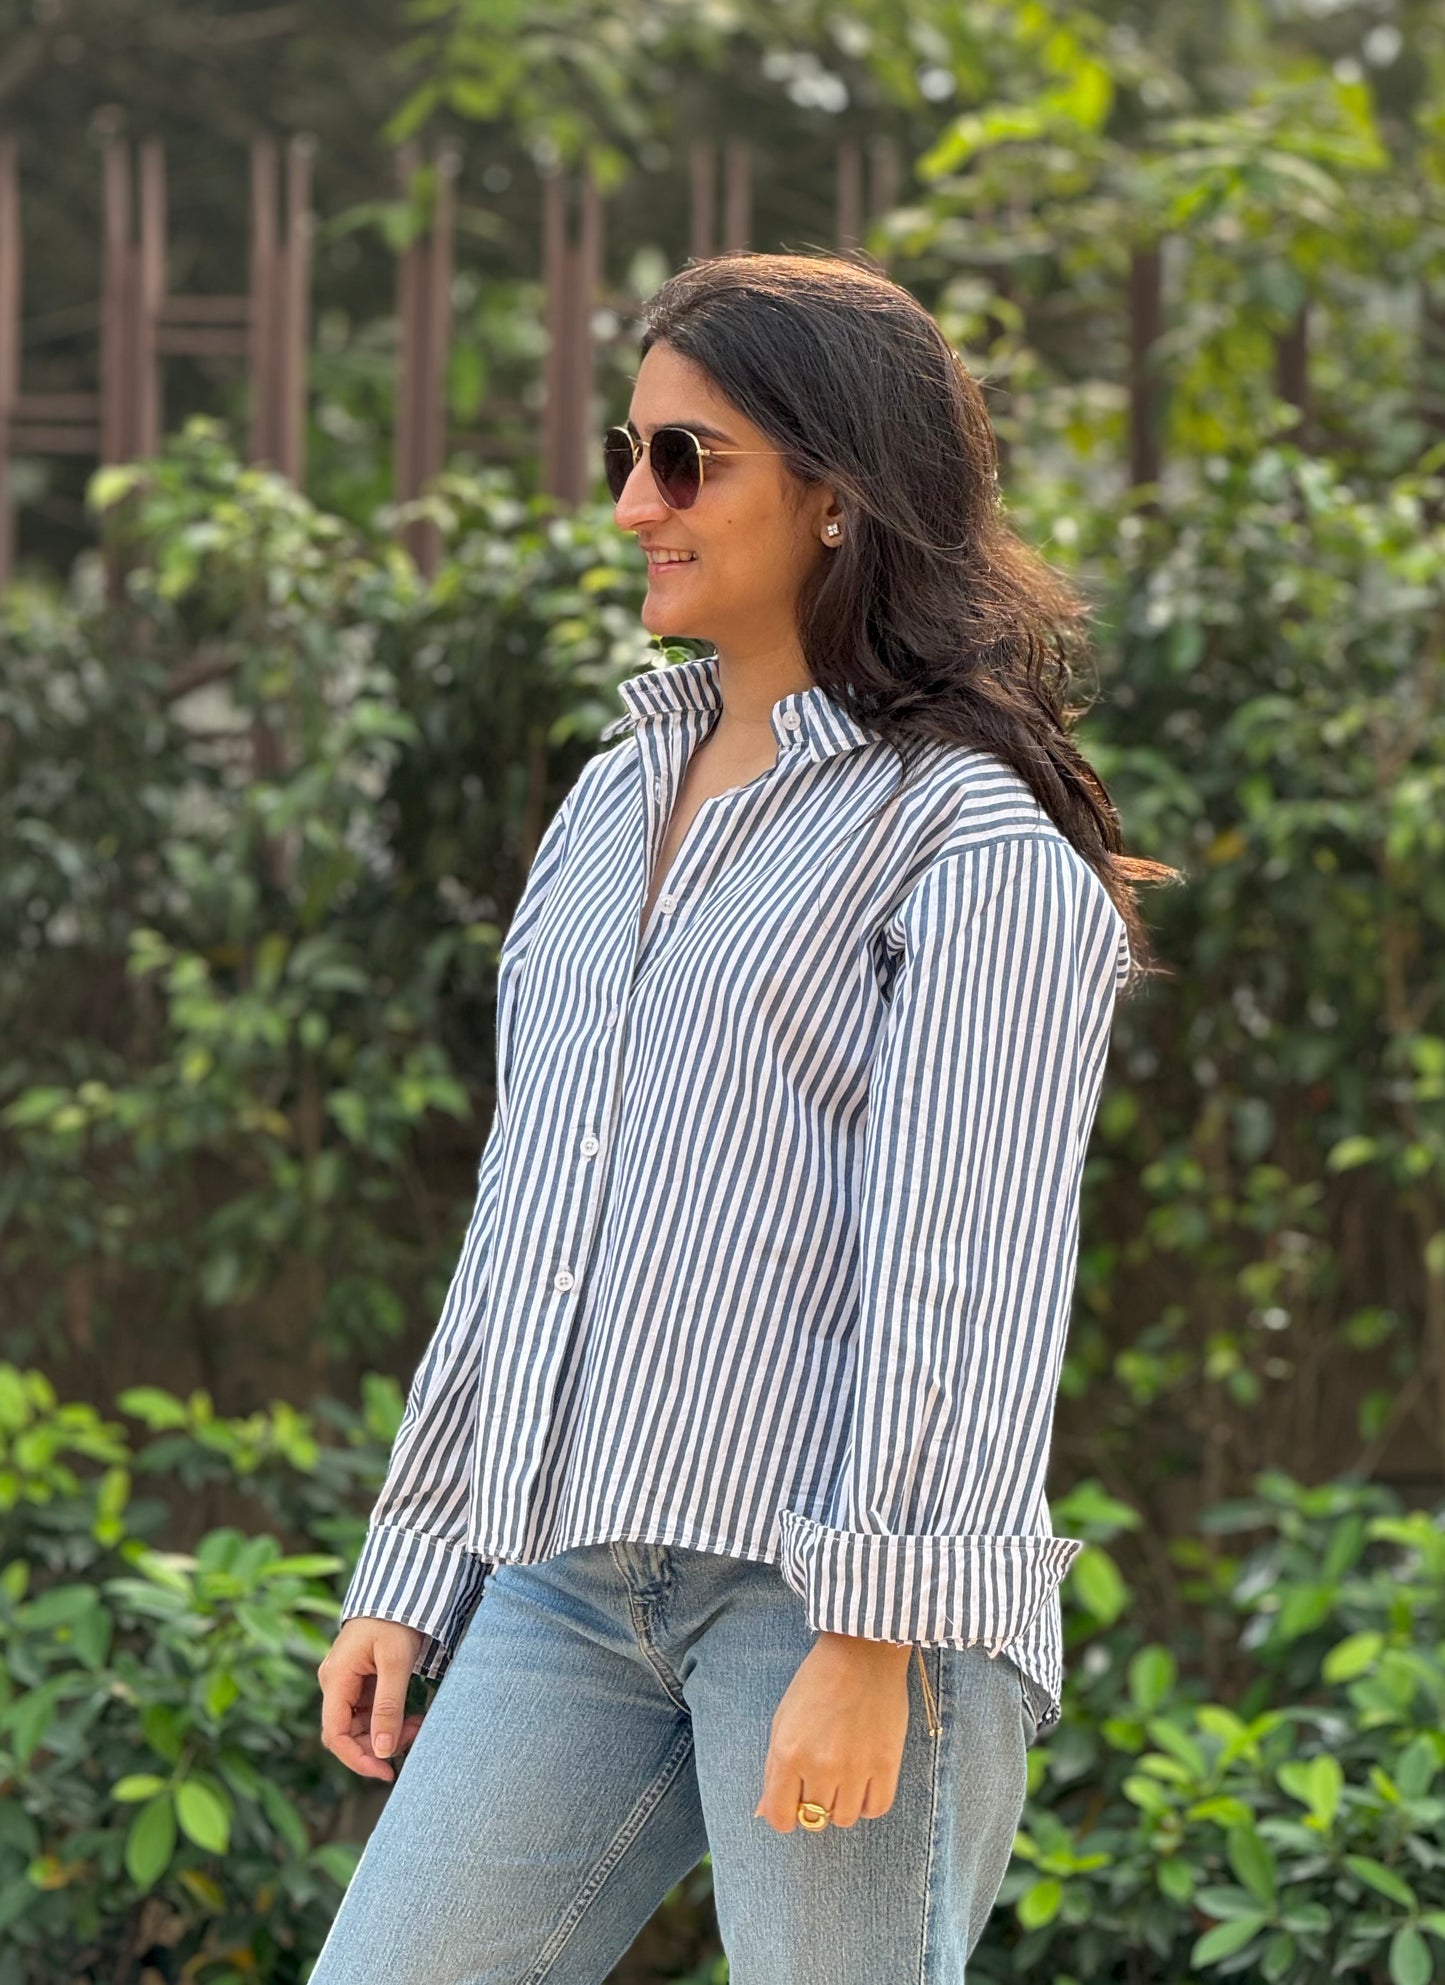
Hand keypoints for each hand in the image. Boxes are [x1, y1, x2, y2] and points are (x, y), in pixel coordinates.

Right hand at [318, 1617, 427, 1782]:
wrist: (400, 1588)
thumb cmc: (395, 1619)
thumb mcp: (396, 1662)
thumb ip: (388, 1707)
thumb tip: (383, 1752)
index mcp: (335, 1679)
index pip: (335, 1735)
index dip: (357, 1759)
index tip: (386, 1772)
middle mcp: (335, 1683)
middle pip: (347, 1733)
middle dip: (378, 1744)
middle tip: (414, 1738)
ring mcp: (346, 1681)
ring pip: (360, 1724)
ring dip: (387, 1732)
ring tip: (418, 1726)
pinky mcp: (360, 1679)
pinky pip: (369, 1711)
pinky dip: (390, 1718)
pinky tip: (412, 1717)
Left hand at [753, 1633, 912, 1831]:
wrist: (862, 1653)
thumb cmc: (816, 1682)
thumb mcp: (783, 1720)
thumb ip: (773, 1769)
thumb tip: (763, 1812)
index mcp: (788, 1753)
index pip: (780, 1817)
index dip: (783, 1815)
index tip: (791, 1804)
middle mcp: (820, 1766)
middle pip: (814, 1818)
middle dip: (812, 1803)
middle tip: (819, 1778)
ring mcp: (856, 1767)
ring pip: (845, 1818)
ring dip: (840, 1804)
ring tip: (842, 1776)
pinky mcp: (887, 1763)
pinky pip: (875, 1808)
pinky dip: (867, 1803)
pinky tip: (862, 1782)